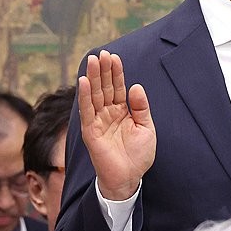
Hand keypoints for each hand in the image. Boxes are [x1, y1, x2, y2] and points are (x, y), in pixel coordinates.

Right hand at [78, 50, 155, 200]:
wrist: (129, 177)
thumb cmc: (138, 155)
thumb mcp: (146, 128)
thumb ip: (141, 107)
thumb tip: (135, 86)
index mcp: (122, 112)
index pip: (118, 88)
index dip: (116, 73)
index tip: (114, 56)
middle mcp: (108, 114)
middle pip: (105, 88)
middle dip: (103, 70)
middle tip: (102, 53)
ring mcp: (98, 121)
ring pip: (94, 95)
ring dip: (93, 78)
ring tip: (92, 61)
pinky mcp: (90, 131)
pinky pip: (87, 111)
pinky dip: (85, 96)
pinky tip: (84, 82)